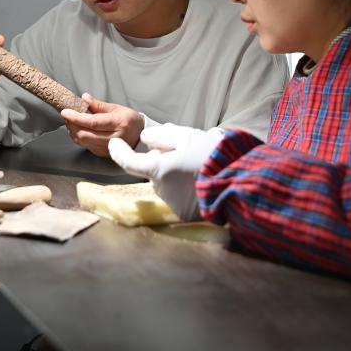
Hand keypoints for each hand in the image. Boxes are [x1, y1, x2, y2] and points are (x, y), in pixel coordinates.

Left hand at [60, 94, 143, 157]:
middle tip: (67, 115)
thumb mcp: (117, 108)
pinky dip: (78, 137)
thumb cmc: (129, 120)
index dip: (76, 117)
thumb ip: (98, 105)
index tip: (65, 112)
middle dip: (72, 125)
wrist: (140, 136)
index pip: (93, 122)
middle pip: (85, 134)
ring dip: (73, 131)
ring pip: (83, 142)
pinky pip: (86, 146)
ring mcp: (109, 148)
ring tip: (72, 121)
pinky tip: (79, 129)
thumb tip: (84, 98)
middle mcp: (114, 138)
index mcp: (119, 123)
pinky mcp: (104, 154)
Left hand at [108, 124, 222, 220]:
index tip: (114, 144)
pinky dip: (183, 188)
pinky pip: (177, 196)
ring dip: (172, 175)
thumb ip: (162, 136)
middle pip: (152, 171)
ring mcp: (172, 204)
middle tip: (182, 151)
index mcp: (158, 170)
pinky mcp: (184, 214)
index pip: (128, 162)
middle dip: (160, 161)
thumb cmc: (210, 155)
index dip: (118, 151)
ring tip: (196, 166)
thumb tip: (145, 138)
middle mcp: (160, 189)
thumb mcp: (187, 137)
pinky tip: (199, 181)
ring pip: (165, 183)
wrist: (236, 182)